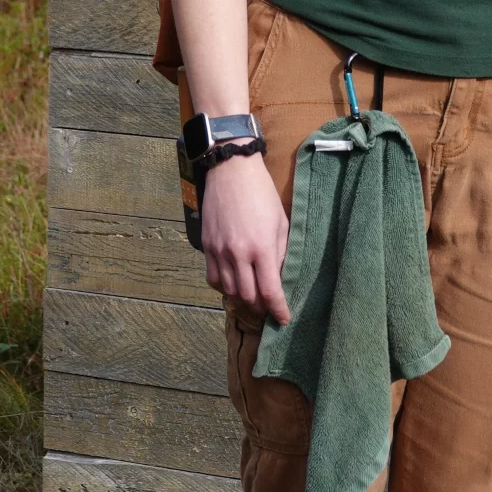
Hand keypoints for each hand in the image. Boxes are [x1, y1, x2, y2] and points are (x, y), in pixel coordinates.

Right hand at [201, 152, 290, 324]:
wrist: (232, 171)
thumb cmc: (262, 194)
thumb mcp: (281, 223)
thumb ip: (280, 254)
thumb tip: (279, 280)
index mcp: (261, 248)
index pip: (270, 292)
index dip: (278, 311)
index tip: (284, 319)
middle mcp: (238, 254)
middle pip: (248, 297)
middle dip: (261, 308)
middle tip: (269, 309)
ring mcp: (219, 251)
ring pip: (229, 292)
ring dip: (243, 300)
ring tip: (253, 299)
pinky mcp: (207, 246)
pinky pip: (213, 278)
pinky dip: (224, 288)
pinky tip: (233, 285)